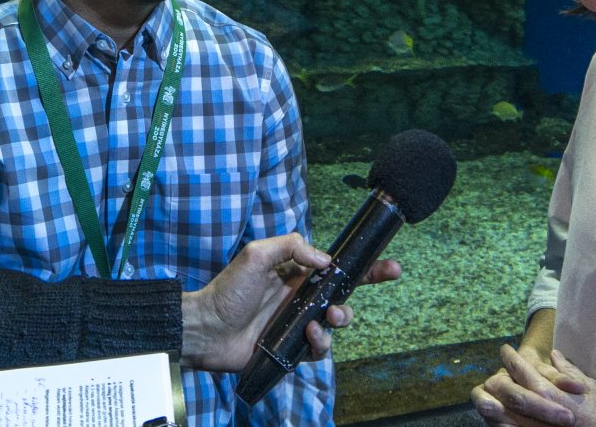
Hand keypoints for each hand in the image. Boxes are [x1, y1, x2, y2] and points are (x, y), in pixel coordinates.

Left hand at [178, 232, 401, 370]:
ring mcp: (298, 322)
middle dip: (366, 286)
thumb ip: (290, 247)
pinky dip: (321, 341)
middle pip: (344, 292)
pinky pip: (320, 347)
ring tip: (327, 316)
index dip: (363, 264)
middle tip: (376, 281)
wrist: (207, 329)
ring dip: (340, 317)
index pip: (335, 266)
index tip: (388, 263)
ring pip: (336, 321)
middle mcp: (301, 296)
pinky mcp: (293, 347)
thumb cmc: (227, 290)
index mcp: (295, 272)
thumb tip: (325, 260)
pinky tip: (309, 333)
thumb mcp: (256, 255)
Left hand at [472, 344, 595, 426]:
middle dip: (497, 379)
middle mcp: (540, 410)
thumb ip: (568, 371)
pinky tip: (498, 417)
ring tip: (487, 394)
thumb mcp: (590, 386)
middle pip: (506, 390)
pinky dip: (501, 424)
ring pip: (502, 414)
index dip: (511, 357)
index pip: (522, 369)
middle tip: (493, 372)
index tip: (505, 349)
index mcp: (551, 392)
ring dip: (493, 403)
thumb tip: (555, 355)